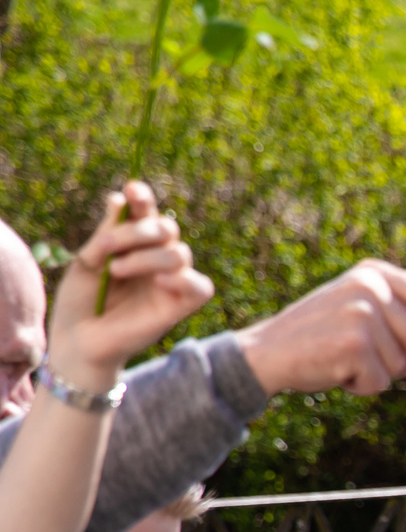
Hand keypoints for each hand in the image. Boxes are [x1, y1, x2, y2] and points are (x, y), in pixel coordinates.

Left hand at [48, 182, 214, 387]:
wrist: (79, 341)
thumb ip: (106, 235)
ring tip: (117, 271)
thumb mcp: (86, 262)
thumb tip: (118, 199)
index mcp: (132, 245)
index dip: (144, 199)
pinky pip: (201, 286)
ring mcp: (170, 283)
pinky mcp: (179, 307)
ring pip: (179, 253)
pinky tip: (158, 283)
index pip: (146, 214)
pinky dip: (182, 279)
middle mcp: (155, 260)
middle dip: (140, 229)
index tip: (132, 190)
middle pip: (167, 228)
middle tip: (110, 246)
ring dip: (146, 256)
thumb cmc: (79, 302)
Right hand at [233, 259, 405, 395]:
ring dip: (378, 374)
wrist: (266, 352)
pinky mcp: (354, 344)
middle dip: (404, 360)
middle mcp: (369, 286)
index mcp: (373, 273)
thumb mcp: (362, 312)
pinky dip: (361, 387)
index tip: (400, 339)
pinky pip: (381, 381)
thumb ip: (404, 309)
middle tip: (368, 358)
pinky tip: (335, 371)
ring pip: (403, 363)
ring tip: (344, 359)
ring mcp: (362, 313)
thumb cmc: (319, 335)